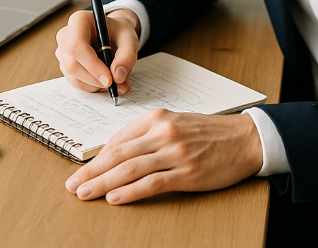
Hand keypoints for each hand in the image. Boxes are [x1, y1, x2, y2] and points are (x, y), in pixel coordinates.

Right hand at [55, 8, 139, 93]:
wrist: (113, 34)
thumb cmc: (119, 33)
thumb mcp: (130, 40)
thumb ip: (127, 57)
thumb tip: (118, 77)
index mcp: (79, 21)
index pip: (77, 45)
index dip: (92, 65)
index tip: (109, 80)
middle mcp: (65, 36)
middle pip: (73, 65)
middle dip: (95, 79)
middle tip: (116, 84)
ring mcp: (62, 52)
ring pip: (74, 77)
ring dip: (96, 85)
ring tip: (115, 81)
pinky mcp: (65, 66)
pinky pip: (76, 83)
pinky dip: (92, 87)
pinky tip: (105, 81)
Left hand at [65, 109, 262, 204]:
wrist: (245, 139)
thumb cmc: (210, 133)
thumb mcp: (176, 124)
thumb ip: (149, 136)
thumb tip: (119, 155)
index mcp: (158, 119)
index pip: (118, 140)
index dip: (97, 158)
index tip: (82, 171)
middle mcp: (163, 133)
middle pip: (118, 154)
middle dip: (91, 171)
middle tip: (73, 185)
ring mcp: (175, 152)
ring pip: (129, 168)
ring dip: (103, 183)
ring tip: (85, 193)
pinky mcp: (187, 172)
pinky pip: (152, 182)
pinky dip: (130, 191)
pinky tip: (115, 198)